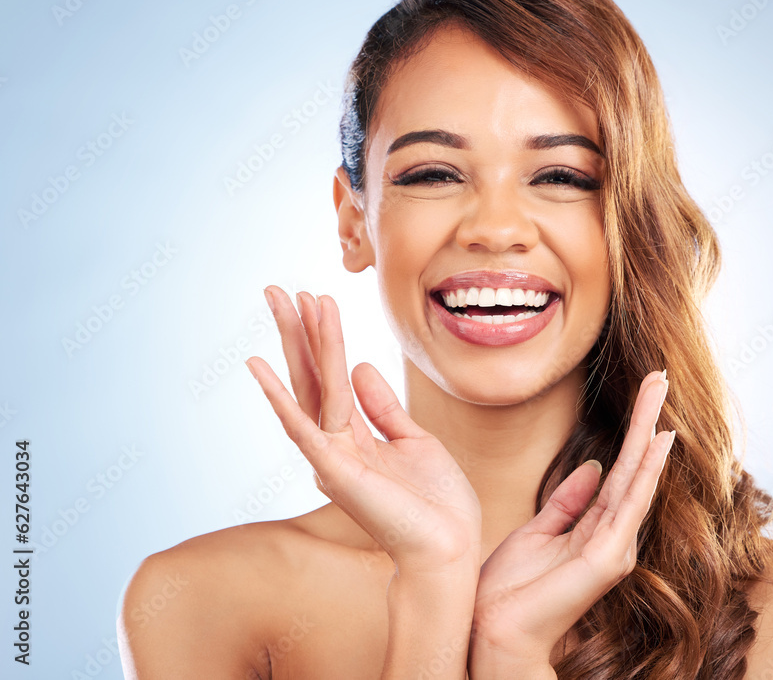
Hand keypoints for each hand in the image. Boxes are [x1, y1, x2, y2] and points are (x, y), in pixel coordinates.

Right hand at [246, 286, 482, 571]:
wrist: (450, 548)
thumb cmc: (435, 504)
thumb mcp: (414, 440)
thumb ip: (383, 406)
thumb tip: (360, 366)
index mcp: (352, 439)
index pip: (329, 378)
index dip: (321, 337)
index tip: (314, 298)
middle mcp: (333, 446)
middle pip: (310, 376)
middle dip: (296, 330)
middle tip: (276, 287)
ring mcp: (331, 458)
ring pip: (312, 387)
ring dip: (299, 341)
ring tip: (285, 299)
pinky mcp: (336, 471)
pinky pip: (304, 426)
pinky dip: (280, 396)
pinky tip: (260, 365)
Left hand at [470, 370, 674, 664]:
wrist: (490, 630)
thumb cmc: (511, 589)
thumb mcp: (538, 530)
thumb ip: (568, 500)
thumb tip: (593, 466)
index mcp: (596, 528)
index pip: (621, 469)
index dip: (633, 430)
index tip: (644, 392)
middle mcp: (613, 537)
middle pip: (635, 467)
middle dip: (646, 419)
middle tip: (660, 375)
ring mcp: (614, 549)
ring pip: (637, 479)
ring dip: (649, 434)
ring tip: (659, 393)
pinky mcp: (605, 560)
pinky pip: (628, 506)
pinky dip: (645, 473)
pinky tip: (655, 443)